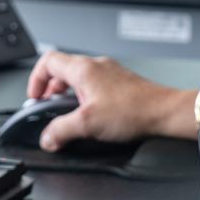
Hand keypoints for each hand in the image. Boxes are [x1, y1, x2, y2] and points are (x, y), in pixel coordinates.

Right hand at [25, 50, 194, 150]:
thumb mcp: (87, 124)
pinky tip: (91, 115)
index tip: (35, 98)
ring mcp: (109, 72)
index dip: (35, 79)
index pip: (48, 61)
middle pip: (62, 70)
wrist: (164, 112)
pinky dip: (85, 97)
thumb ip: (61, 131)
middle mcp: (96, 65)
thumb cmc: (133, 110)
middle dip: (50, 90)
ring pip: (78, 78)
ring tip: (68, 114)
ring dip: (68, 95)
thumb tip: (47, 137)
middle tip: (48, 108)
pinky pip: (94, 85)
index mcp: (83, 69)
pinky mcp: (119, 82)